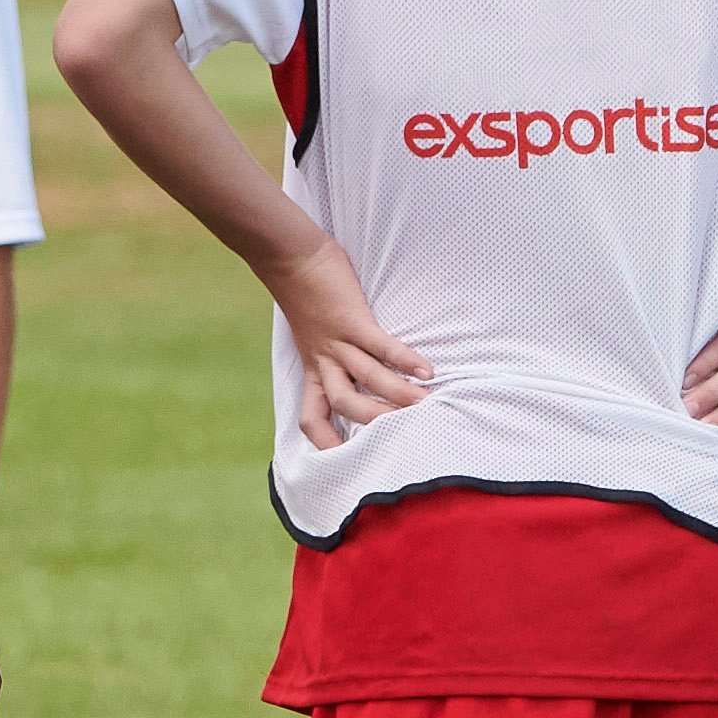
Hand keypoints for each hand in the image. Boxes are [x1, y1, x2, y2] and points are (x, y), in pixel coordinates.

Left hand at [259, 240, 434, 444]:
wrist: (289, 256)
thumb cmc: (306, 295)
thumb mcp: (310, 336)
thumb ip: (329, 357)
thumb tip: (356, 372)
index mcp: (312, 370)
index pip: (311, 418)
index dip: (326, 444)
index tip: (348, 461)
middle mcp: (324, 362)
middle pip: (346, 406)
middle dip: (377, 423)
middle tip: (408, 434)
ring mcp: (337, 342)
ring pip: (368, 380)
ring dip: (399, 396)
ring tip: (426, 406)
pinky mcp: (351, 319)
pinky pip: (380, 346)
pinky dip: (405, 360)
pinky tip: (427, 371)